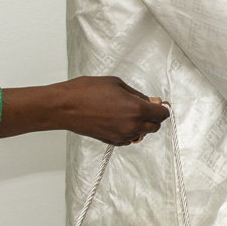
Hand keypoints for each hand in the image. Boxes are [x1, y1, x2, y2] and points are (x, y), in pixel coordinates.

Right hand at [0, 76, 170, 144]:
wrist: (64, 106)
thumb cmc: (87, 91)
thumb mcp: (118, 84)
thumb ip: (138, 95)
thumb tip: (152, 101)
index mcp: (136, 110)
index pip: (162, 115)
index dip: (162, 108)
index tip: (159, 104)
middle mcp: (131, 126)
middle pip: (154, 126)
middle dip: (153, 117)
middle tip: (145, 106)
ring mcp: (121, 136)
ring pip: (142, 134)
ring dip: (141, 125)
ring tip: (128, 112)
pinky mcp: (110, 141)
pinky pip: (128, 139)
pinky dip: (129, 131)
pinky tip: (119, 120)